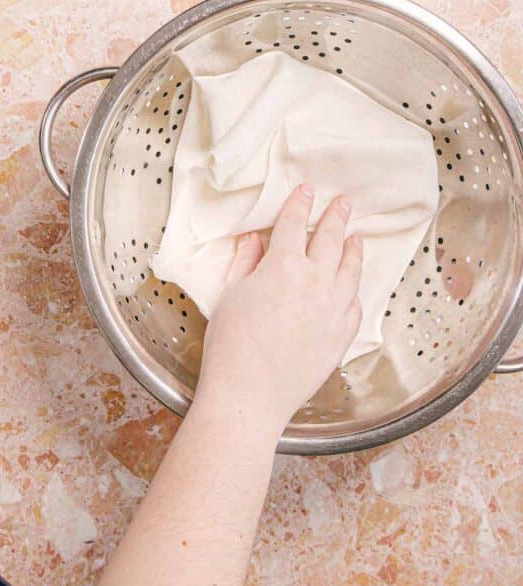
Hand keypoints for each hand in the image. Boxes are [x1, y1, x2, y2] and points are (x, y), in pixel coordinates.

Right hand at [196, 184, 362, 441]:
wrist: (251, 394)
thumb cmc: (230, 345)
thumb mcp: (230, 294)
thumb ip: (246, 262)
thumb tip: (255, 238)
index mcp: (283, 265)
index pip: (294, 223)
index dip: (299, 203)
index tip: (306, 190)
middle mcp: (315, 281)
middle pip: (330, 239)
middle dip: (336, 216)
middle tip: (343, 202)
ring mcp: (333, 309)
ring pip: (351, 269)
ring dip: (353, 249)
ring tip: (356, 237)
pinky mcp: (342, 335)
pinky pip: (355, 303)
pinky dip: (354, 288)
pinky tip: (352, 284)